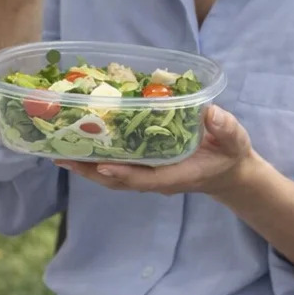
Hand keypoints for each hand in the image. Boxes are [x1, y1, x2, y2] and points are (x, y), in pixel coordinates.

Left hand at [57, 105, 256, 195]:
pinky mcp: (145, 166)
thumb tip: (212, 114)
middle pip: (120, 180)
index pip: (148, 178)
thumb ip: (226, 129)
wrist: (228, 171)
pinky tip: (77, 146)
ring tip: (58, 153)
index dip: (125, 173)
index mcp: (179, 175)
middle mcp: (159, 178)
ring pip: (113, 176)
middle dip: (91, 171)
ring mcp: (150, 174)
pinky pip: (116, 166)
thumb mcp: (235, 141)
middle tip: (62, 157)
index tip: (104, 166)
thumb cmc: (230, 155)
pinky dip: (95, 159)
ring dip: (86, 167)